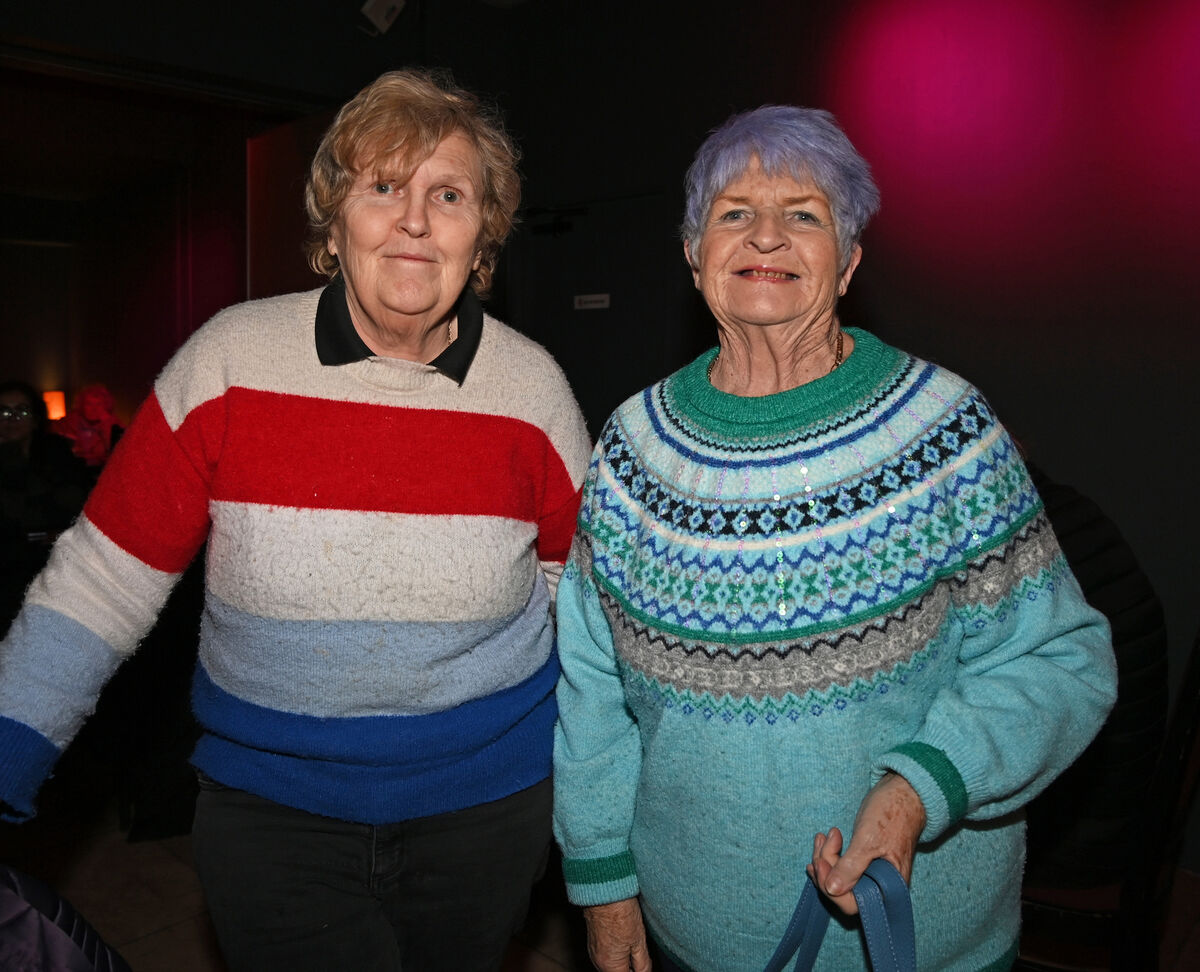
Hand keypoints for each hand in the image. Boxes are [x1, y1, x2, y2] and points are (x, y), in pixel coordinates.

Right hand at [583, 898, 652, 971]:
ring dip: (623, 960)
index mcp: (610, 965)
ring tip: (633, 943)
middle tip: (640, 954)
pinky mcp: (592, 940)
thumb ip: (643, 964)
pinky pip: (606, 954)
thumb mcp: (639, 942)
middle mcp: (598, 961)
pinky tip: (623, 938)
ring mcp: (593, 950)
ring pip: (612, 964)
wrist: (604, 890)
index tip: (643, 964)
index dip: (638, 971)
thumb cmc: (620, 912)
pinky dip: (616, 951)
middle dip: (630, 967)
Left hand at [807, 772, 924, 915]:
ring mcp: (872, 872)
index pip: (853, 904)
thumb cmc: (892, 814)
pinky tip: (825, 840)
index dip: (833, 889)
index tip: (820, 863)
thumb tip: (832, 890)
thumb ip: (851, 867)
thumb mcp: (868, 840)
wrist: (903, 790)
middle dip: (826, 869)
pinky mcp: (864, 860)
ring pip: (839, 878)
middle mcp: (881, 884)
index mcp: (889, 886)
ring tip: (823, 836)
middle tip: (822, 841)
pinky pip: (842, 866)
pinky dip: (830, 854)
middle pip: (843, 892)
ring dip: (825, 859)